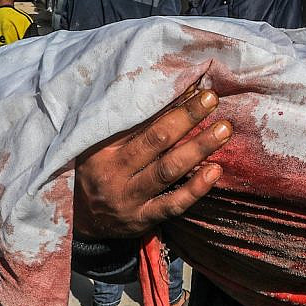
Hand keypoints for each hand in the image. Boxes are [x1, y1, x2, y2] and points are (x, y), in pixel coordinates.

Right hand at [73, 89, 232, 237]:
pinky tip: (215, 171)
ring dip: (198, 148)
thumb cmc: (100, 171)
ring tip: (223, 130)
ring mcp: (128, 197)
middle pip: (155, 139)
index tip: (192, 85)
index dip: (167, 102)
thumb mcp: (103, 145)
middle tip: (211, 98)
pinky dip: (195, 188)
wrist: (83, 220)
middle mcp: (114, 170)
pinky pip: (173, 204)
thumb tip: (177, 91)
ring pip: (167, 170)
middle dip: (186, 117)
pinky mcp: (142, 219)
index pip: (138, 119)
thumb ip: (133, 124)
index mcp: (103, 146)